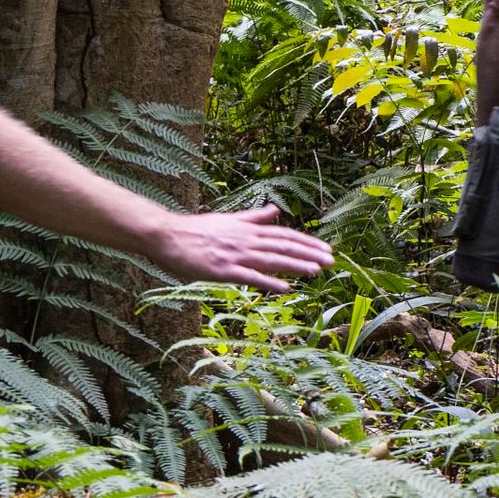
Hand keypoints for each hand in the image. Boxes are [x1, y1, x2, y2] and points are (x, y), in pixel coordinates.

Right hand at [141, 204, 329, 291]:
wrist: (167, 235)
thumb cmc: (196, 230)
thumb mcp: (229, 219)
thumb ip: (253, 217)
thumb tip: (275, 209)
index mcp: (247, 229)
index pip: (284, 235)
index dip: (307, 242)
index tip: (326, 249)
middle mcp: (245, 240)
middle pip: (283, 245)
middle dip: (309, 253)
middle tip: (331, 261)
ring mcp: (235, 254)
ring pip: (271, 259)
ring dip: (296, 265)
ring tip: (316, 271)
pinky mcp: (223, 270)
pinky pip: (250, 276)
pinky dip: (269, 282)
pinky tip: (285, 288)